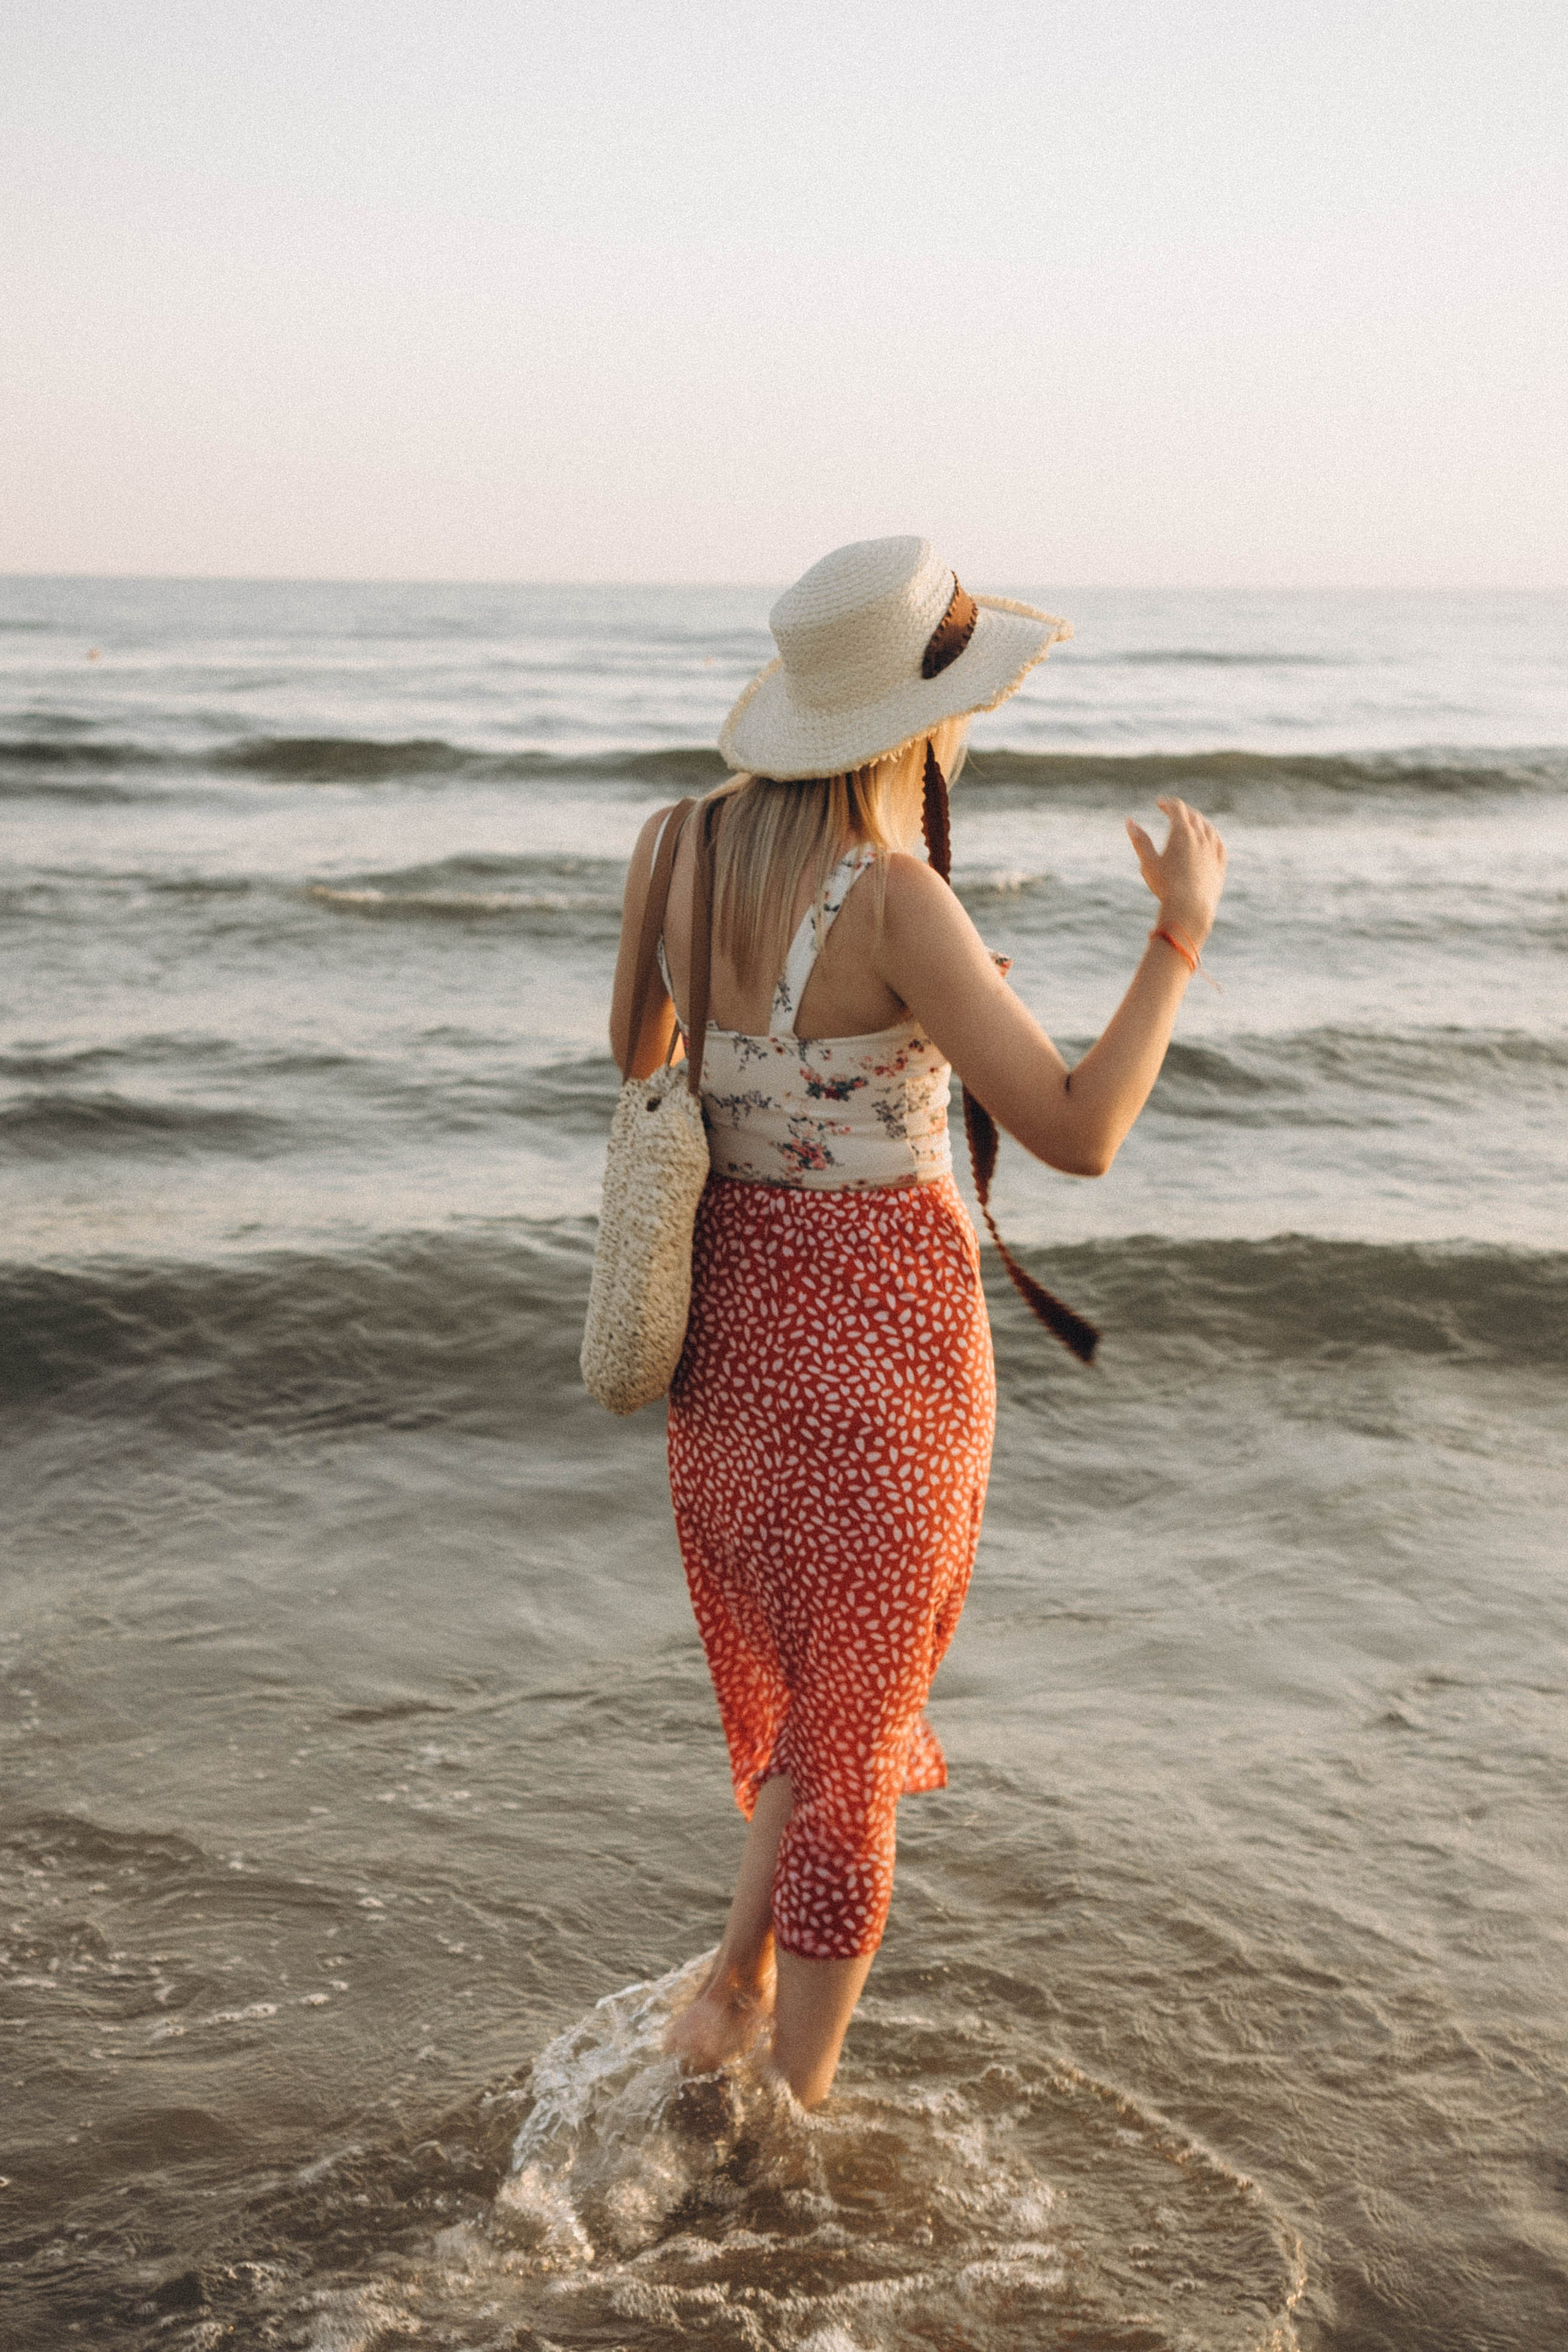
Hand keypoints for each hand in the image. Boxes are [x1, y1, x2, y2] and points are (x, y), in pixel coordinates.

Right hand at [1124, 797, 1226, 946]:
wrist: (1190, 908)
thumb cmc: (1165, 886)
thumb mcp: (1148, 862)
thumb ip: (1140, 841)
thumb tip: (1129, 821)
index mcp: (1182, 833)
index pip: (1177, 808)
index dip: (1167, 803)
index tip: (1159, 802)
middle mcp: (1201, 837)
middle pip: (1193, 815)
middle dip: (1182, 811)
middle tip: (1172, 812)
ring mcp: (1213, 850)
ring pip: (1208, 828)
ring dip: (1198, 821)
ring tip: (1191, 823)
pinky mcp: (1220, 865)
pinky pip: (1219, 844)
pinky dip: (1212, 837)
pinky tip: (1210, 839)